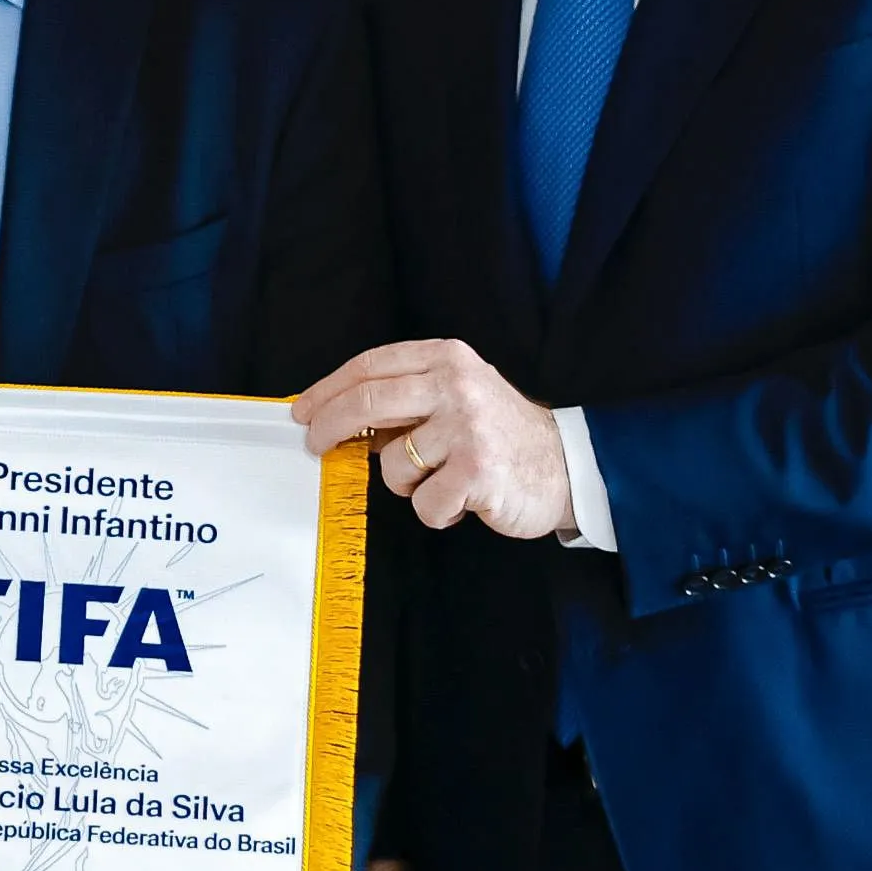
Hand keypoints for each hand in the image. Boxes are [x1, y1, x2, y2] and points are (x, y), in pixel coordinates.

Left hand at [295, 339, 572, 540]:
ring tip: (438, 480)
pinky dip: (435, 511)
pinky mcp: (477, 472)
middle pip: (367, 402)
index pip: (370, 366)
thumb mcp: (457, 396)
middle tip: (315, 445)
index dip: (328, 389)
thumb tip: (338, 418)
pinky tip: (461, 502)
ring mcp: (468, 429)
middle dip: (329, 426)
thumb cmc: (501, 434)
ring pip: (393, 464)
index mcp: (447, 360)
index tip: (303, 410)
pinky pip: (423, 502)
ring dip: (404, 483)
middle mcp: (457, 387)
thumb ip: (406, 399)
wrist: (569, 467)